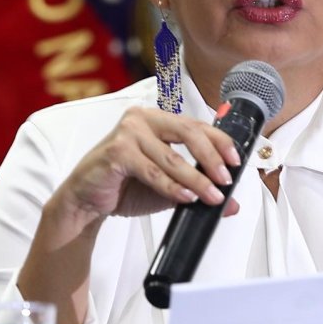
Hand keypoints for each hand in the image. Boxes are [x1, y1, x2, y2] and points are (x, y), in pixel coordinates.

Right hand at [55, 107, 242, 219]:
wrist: (85, 200)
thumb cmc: (124, 186)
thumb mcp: (168, 188)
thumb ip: (197, 190)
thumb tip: (231, 204)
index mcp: (157, 120)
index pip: (196, 125)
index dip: (220, 142)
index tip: (236, 160)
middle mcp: (142, 119)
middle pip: (188, 133)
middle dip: (212, 158)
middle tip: (225, 179)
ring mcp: (128, 133)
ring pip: (172, 157)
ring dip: (195, 180)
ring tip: (211, 196)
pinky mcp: (116, 152)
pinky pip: (152, 171)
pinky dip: (172, 187)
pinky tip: (185, 197)